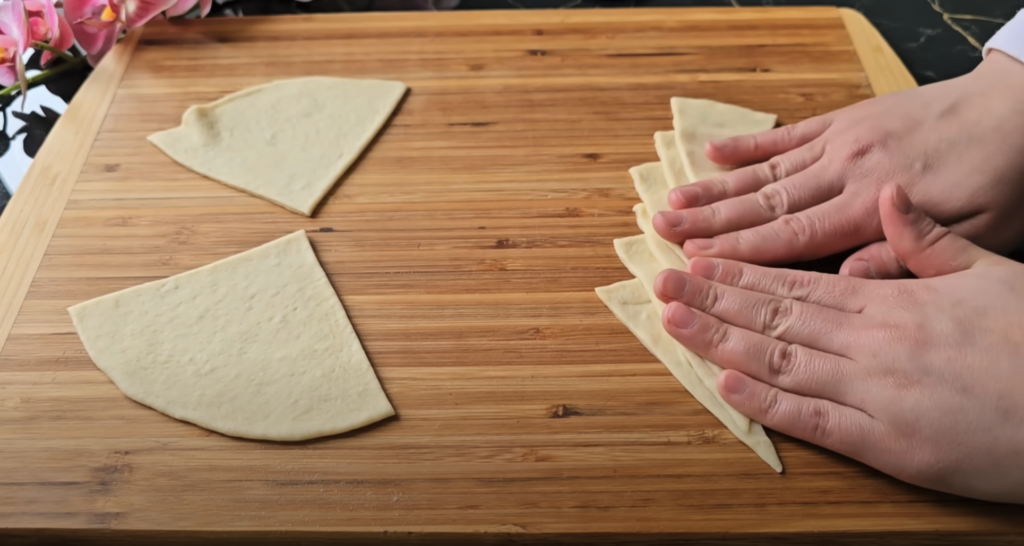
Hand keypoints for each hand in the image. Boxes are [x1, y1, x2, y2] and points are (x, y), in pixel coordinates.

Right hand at [653, 50, 1023, 278]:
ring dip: (715, 188)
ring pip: (765, 171)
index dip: (739, 253)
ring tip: (671, 200)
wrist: (1020, 109)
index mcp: (872, 206)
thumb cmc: (1004, 179)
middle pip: (764, 203)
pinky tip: (713, 151)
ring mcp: (841, 142)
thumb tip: (843, 282)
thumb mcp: (977, 233)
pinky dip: (748, 145)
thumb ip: (906, 256)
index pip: (791, 237)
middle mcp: (845, 172)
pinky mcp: (846, 120)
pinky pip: (788, 135)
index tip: (695, 262)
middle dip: (709, 221)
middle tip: (660, 231)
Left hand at [654, 184, 1023, 503]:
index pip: (798, 280)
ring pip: (781, 359)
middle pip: (776, 315)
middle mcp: (872, 342)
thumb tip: (886, 199)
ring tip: (673, 321)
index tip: (699, 260)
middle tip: (661, 284)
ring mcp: (875, 394)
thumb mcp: (990, 273)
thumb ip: (927, 242)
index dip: (742, 271)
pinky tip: (725, 381)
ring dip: (721, 340)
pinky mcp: (887, 444)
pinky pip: (815, 419)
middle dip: (713, 299)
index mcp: (893, 301)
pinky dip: (767, 401)